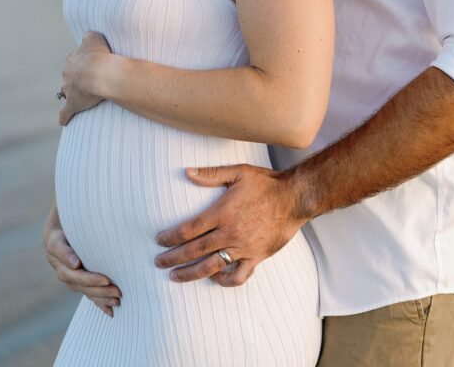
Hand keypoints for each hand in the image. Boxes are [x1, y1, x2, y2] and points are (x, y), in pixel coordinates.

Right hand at [43, 207, 121, 317]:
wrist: (73, 218)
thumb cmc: (78, 208)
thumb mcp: (76, 204)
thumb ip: (82, 208)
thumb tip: (94, 213)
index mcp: (54, 239)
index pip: (58, 247)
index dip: (67, 256)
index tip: (77, 263)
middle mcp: (57, 258)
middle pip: (71, 274)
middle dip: (90, 281)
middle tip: (109, 283)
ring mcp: (65, 270)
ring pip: (79, 287)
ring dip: (97, 294)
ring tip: (117, 296)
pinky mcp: (77, 279)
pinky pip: (85, 292)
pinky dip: (98, 302)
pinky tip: (111, 311)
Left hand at [58, 31, 111, 125]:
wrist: (100, 73)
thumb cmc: (100, 55)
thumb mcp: (94, 37)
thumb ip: (89, 36)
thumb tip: (87, 37)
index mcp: (72, 59)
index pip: (74, 60)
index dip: (83, 62)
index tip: (92, 64)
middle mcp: (67, 74)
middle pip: (70, 76)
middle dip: (77, 77)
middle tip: (91, 79)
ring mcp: (69, 89)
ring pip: (68, 91)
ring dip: (73, 93)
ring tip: (84, 96)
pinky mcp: (73, 104)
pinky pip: (66, 112)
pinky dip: (64, 116)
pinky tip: (64, 121)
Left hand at [154, 163, 306, 286]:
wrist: (294, 198)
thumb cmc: (265, 183)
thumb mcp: (238, 172)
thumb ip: (211, 174)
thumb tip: (187, 172)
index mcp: (222, 212)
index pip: (188, 229)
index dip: (170, 237)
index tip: (159, 240)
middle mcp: (229, 233)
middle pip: (194, 250)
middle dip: (172, 258)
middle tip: (158, 262)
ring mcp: (242, 248)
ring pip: (210, 266)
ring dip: (190, 273)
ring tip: (175, 277)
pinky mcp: (256, 257)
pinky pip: (237, 276)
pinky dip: (224, 281)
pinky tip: (215, 278)